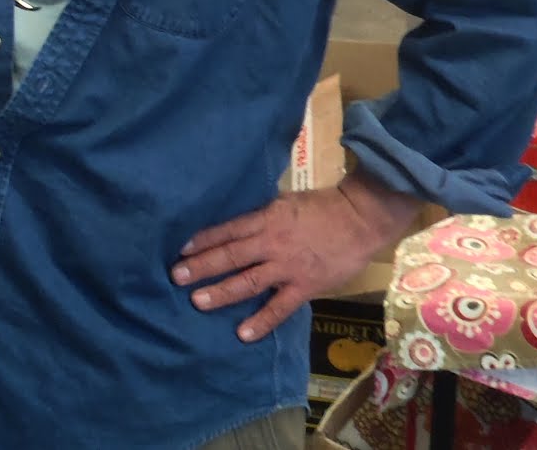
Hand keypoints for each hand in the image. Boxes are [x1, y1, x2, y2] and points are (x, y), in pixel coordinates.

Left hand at [172, 172, 420, 342]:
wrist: (359, 218)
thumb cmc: (322, 207)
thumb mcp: (285, 202)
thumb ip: (263, 217)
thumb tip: (238, 227)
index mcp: (266, 218)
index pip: (227, 230)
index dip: (202, 240)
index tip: (180, 249)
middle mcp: (271, 242)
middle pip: (231, 255)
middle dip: (202, 266)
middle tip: (176, 276)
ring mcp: (287, 266)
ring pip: (248, 281)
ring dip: (222, 292)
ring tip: (197, 301)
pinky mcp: (305, 286)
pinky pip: (280, 307)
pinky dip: (261, 321)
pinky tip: (243, 333)